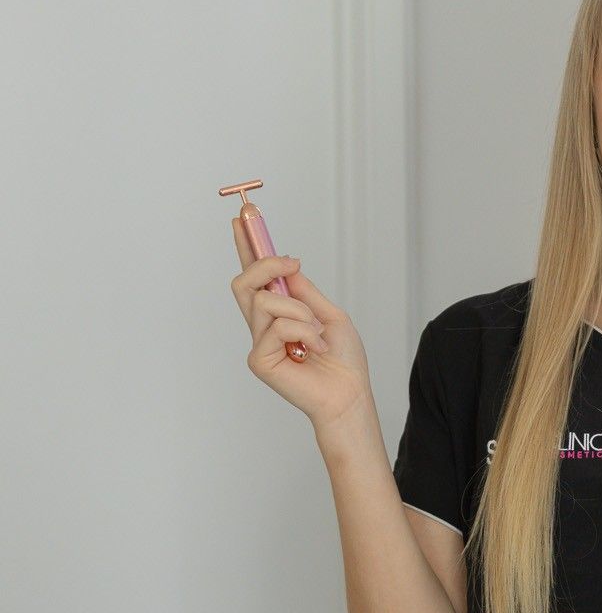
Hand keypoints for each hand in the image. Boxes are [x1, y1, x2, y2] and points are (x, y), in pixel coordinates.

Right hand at [229, 217, 371, 430]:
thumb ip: (304, 291)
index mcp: (278, 313)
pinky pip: (277, 326)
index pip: (254, 277)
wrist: (349, 392)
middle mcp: (263, 326)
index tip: (241, 220)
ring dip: (299, 311)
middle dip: (266, 264)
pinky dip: (302, 331)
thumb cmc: (343, 360)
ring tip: (316, 333)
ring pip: (264, 301)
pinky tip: (313, 349)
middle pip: (244, 282)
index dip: (245, 249)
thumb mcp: (328, 313)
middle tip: (292, 264)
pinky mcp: (259, 359)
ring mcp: (259, 343)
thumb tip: (286, 265)